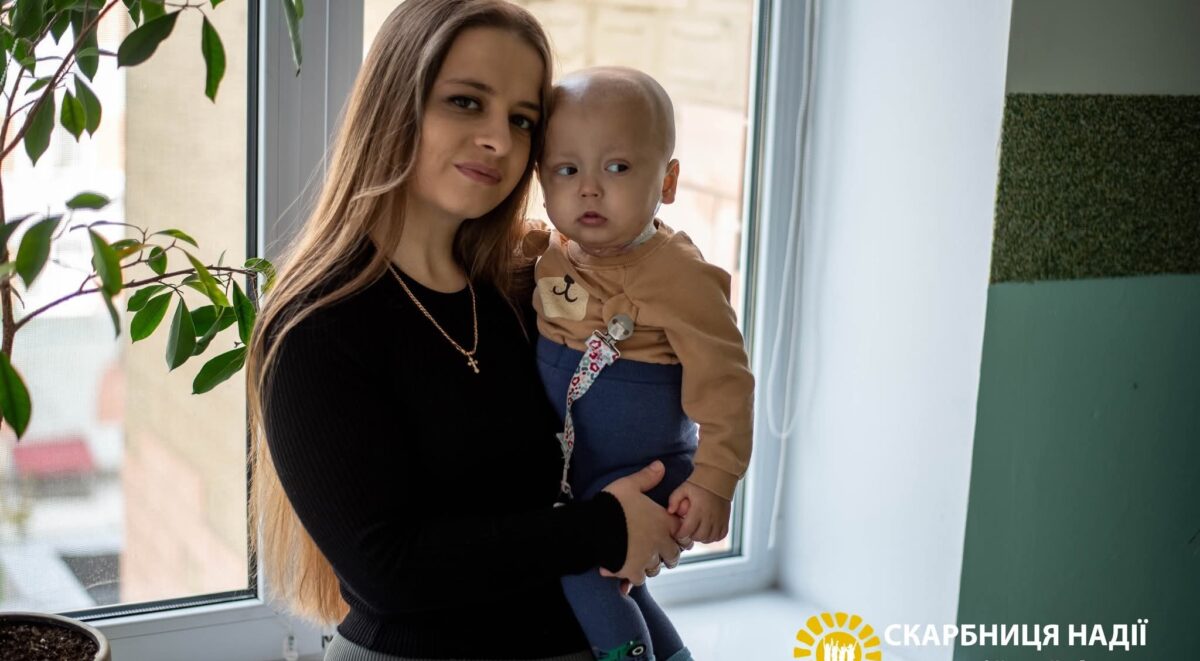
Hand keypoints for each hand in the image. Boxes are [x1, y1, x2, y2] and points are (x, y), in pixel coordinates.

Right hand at [600, 461, 681, 585]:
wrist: (592, 525)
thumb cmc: (612, 503)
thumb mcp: (629, 485)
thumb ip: (647, 477)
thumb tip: (661, 465)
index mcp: (663, 522)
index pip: (684, 534)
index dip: (680, 535)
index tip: (674, 535)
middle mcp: (660, 542)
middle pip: (673, 555)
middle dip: (667, 553)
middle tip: (658, 549)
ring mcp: (646, 559)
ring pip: (657, 568)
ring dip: (652, 564)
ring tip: (643, 559)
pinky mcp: (631, 570)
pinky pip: (640, 579)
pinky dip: (636, 575)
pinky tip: (629, 569)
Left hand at [668, 480, 730, 543]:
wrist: (718, 477)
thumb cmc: (699, 483)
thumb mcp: (684, 488)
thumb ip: (674, 499)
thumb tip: (670, 511)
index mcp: (698, 509)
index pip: (687, 530)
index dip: (680, 534)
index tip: (677, 532)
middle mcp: (710, 516)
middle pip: (699, 536)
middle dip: (691, 536)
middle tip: (688, 531)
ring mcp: (719, 519)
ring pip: (710, 538)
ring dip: (702, 538)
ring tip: (697, 531)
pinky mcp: (726, 520)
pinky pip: (721, 536)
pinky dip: (713, 537)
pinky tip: (707, 531)